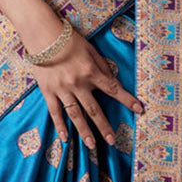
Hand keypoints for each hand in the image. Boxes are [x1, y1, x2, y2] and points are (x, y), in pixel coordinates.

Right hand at [27, 25, 142, 147]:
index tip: (139, 109)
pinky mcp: (48, 92)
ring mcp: (62, 90)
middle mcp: (77, 83)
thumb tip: (112, 81)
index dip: (127, 100)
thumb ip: (102, 66)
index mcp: (91, 72)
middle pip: (94, 109)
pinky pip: (55, 112)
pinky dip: (59, 126)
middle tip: (112, 141)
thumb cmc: (69, 40)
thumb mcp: (91, 50)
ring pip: (75, 114)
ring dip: (84, 131)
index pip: (113, 89)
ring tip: (92, 145)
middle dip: (104, 126)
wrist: (42, 35)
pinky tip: (65, 138)